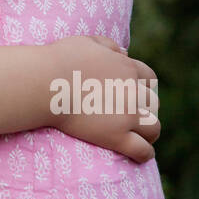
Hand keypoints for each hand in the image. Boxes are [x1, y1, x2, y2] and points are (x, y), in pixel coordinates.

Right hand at [49, 34, 159, 161]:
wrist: (45, 83)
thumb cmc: (60, 60)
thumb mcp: (87, 42)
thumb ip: (109, 45)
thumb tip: (125, 52)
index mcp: (127, 68)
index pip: (149, 78)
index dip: (143, 86)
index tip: (135, 93)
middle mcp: (133, 92)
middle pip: (153, 103)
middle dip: (146, 108)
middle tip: (134, 115)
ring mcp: (127, 116)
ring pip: (153, 127)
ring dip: (149, 131)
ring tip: (143, 136)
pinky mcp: (116, 137)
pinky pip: (142, 150)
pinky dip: (145, 154)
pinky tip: (141, 156)